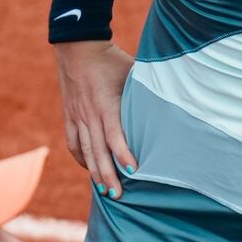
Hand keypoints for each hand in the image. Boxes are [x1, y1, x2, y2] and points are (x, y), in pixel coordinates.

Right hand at [54, 41, 138, 200]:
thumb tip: (171, 103)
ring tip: (104, 191)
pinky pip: (74, 142)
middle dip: (108, 175)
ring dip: (95, 172)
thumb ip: (147, 90)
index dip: (124, 154)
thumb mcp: (133, 72)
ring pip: (85, 151)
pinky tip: (90, 169)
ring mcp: (77, 116)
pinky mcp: (70, 115)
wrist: (77, 45)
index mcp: (106, 104)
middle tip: (118, 195)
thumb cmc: (111, 59)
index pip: (115, 135)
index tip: (133, 172)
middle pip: (98, 151)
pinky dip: (81, 158)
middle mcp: (90, 114)